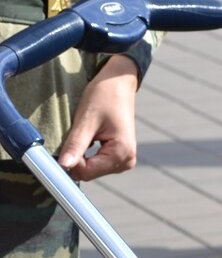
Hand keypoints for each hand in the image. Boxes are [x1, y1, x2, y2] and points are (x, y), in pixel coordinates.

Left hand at [58, 54, 138, 180]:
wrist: (118, 84)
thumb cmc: (105, 97)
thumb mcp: (86, 120)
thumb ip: (76, 145)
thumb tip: (64, 165)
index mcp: (122, 153)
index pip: (88, 172)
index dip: (70, 162)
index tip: (58, 150)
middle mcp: (127, 160)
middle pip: (90, 173)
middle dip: (76, 160)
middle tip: (71, 138)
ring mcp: (125, 160)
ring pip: (92, 170)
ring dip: (81, 157)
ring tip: (83, 135)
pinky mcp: (120, 156)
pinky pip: (98, 164)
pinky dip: (87, 156)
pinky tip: (88, 140)